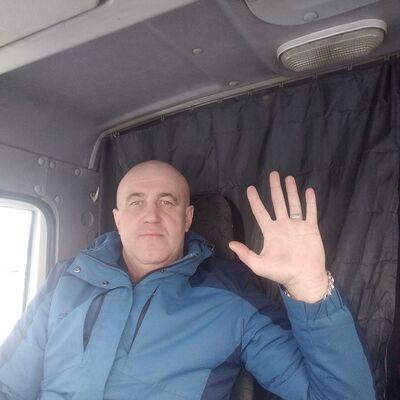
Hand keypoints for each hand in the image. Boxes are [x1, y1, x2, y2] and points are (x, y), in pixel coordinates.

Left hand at [229, 171, 327, 302]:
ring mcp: (297, 226)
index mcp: (271, 231)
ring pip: (293, 203)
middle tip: (273, 174)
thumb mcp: (259, 265)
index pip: (260, 212)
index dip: (255, 200)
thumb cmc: (281, 273)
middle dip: (275, 188)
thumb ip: (245, 254)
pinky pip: (310, 212)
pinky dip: (310, 202)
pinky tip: (309, 191)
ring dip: (291, 191)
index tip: (250, 188)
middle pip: (277, 202)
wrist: (304, 278)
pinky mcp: (311, 229)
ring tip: (289, 178)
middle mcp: (283, 225)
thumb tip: (230, 244)